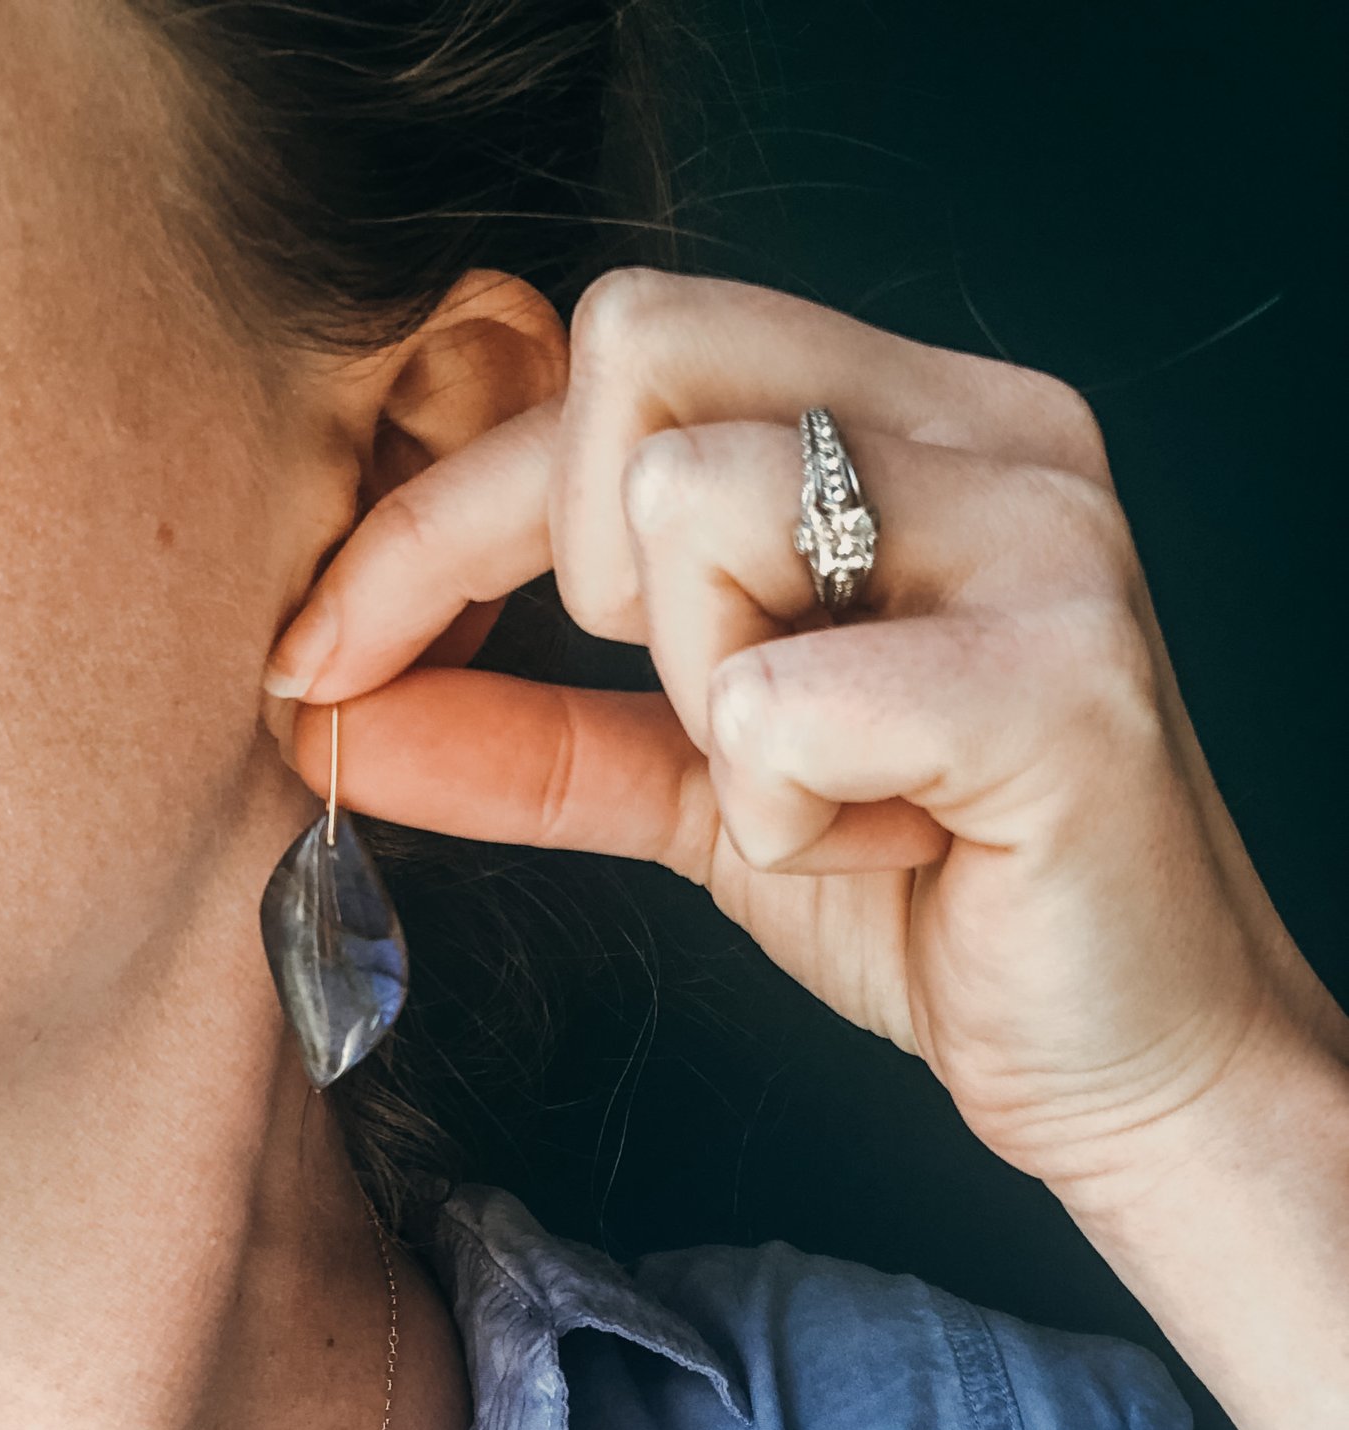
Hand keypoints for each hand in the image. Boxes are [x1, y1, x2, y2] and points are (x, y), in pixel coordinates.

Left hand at [269, 268, 1343, 1212]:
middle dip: (586, 572)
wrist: (1128, 1057)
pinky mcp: (1064, 680)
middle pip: (634, 351)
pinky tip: (890, 847)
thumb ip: (527, 728)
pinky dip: (785, 816)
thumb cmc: (932, 896)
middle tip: (708, 714)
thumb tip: (325, 705)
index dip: (434, 511)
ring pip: (690, 506)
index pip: (609, 359)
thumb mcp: (702, 790)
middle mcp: (989, 427)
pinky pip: (778, 703)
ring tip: (828, 788)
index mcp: (910, 415)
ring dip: (707, 705)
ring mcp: (1042, 535)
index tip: (322, 649)